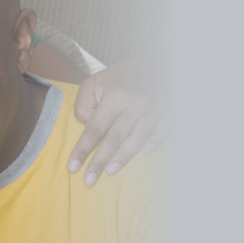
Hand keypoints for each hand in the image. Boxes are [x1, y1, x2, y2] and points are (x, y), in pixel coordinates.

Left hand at [68, 62, 168, 186]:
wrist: (152, 61)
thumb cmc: (118, 78)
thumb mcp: (94, 83)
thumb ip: (83, 104)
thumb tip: (87, 126)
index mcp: (116, 96)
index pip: (95, 129)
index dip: (82, 150)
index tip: (72, 168)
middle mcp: (136, 103)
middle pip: (115, 138)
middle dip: (99, 162)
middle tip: (88, 181)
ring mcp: (156, 107)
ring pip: (138, 138)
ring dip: (123, 157)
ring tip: (109, 172)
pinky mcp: (171, 109)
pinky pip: (165, 129)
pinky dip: (157, 140)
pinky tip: (147, 151)